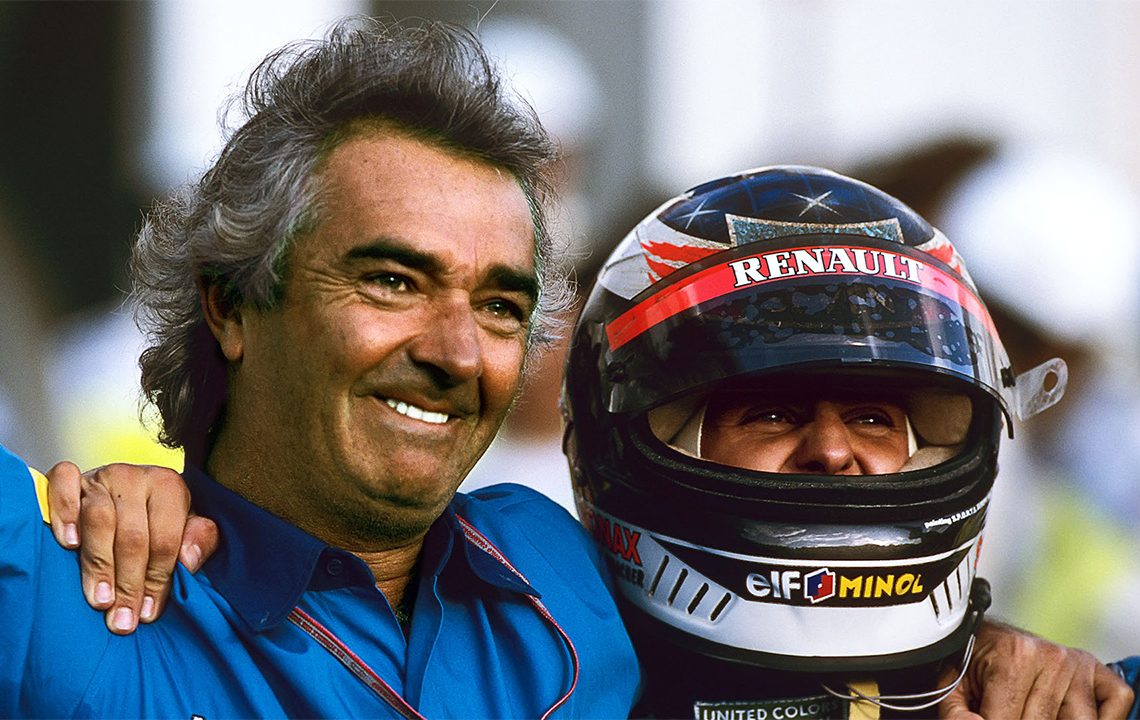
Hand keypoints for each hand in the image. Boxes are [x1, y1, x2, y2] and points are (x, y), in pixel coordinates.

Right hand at [45, 461, 219, 634]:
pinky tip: (69, 543)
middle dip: (129, 583)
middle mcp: (136, 478)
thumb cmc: (156, 518)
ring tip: (100, 599)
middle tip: (122, 619)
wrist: (122, 491)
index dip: (158, 579)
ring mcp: (102, 476)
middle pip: (133, 535)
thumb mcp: (186, 527)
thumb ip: (199, 541)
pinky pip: (65, 486)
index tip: (148, 613)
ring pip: (99, 519)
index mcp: (169, 487)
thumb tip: (188, 562)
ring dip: (99, 564)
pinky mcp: (73, 477)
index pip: (166, 540)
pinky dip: (65, 513)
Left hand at [938, 619, 1133, 718]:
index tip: (986, 718)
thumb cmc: (974, 665)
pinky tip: (1070, 714)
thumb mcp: (955, 687)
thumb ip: (957, 714)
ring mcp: (1078, 666)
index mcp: (1013, 657)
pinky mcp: (1099, 672)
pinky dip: (1105, 717)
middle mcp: (1052, 658)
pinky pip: (1117, 703)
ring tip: (1031, 711)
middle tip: (1010, 710)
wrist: (988, 638)